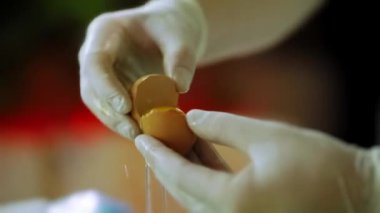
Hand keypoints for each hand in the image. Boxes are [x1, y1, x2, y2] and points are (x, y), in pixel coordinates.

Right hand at [79, 0, 206, 138]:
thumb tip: (180, 87)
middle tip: (135, 132)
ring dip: (118, 123)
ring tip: (142, 137)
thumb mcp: (182, 36)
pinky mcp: (112, 90)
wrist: (171, 32)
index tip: (126, 108)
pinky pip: (114, 110)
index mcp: (105, 32)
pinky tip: (145, 134)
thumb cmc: (174, 27)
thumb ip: (181, 58)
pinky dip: (127, 123)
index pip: (95, 62)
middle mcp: (95, 54)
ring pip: (99, 105)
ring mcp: (101, 74)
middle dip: (111, 114)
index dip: (106, 87)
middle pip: (91, 89)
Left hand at [135, 110, 378, 212]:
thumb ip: (223, 126)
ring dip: (183, 168)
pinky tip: (199, 153)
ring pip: (197, 196)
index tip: (140, 136)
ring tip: (174, 139)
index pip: (181, 176)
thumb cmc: (319, 163)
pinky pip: (215, 199)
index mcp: (234, 203)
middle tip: (152, 136)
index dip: (158, 153)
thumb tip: (191, 118)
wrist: (358, 191)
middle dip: (165, 161)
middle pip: (184, 190)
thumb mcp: (267, 135)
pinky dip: (203, 177)